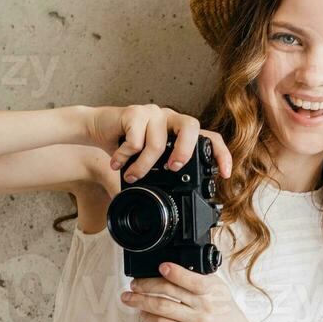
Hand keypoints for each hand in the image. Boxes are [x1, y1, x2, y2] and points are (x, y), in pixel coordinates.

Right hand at [83, 104, 231, 188]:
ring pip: (158, 142)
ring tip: (131, 177)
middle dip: (185, 151)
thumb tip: (170, 210)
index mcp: (179, 131)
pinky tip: (117, 161)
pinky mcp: (133, 112)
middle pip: (191, 126)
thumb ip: (162, 175)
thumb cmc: (127, 145)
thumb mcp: (149, 163)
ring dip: (142, 167)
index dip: (221, 154)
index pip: (209, 137)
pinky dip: (124, 157)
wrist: (97, 128)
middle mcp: (170, 119)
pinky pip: (135, 141)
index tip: (225, 174)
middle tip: (173, 169)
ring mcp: (153, 113)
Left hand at [120, 260, 258, 321]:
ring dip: (141, 301)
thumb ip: (202, 283)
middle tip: (134, 284)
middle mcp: (205, 304)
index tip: (159, 267)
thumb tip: (175, 271)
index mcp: (214, 289)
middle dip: (146, 285)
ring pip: (162, 307)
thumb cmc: (229, 319)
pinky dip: (150, 318)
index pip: (190, 278)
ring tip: (128, 298)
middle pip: (169, 290)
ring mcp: (196, 320)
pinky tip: (143, 314)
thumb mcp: (222, 294)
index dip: (173, 272)